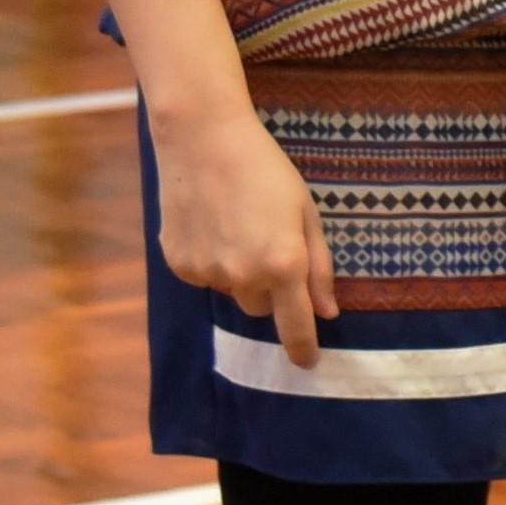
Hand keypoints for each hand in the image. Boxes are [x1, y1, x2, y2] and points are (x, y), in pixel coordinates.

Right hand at [153, 108, 339, 366]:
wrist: (203, 140)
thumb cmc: (265, 171)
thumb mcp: (306, 213)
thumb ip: (319, 267)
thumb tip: (327, 312)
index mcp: (283, 264)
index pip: (295, 326)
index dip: (302, 349)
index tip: (307, 364)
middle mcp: (243, 276)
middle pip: (262, 308)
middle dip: (269, 288)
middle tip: (265, 243)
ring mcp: (207, 272)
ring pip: (231, 291)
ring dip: (238, 273)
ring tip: (235, 225)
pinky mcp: (178, 263)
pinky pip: (203, 277)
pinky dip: (210, 260)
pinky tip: (210, 223)